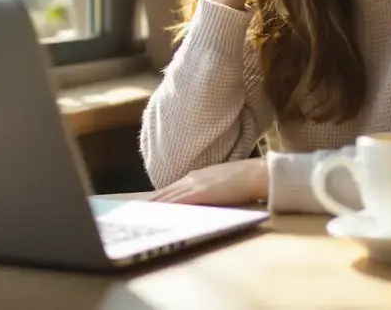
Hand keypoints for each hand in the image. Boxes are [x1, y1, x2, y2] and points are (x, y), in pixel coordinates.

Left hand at [148, 158, 268, 205]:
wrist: (255, 174)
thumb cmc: (242, 179)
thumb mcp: (219, 184)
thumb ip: (206, 190)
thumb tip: (197, 200)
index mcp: (195, 177)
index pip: (170, 189)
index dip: (157, 199)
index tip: (144, 207)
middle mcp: (190, 179)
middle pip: (164, 193)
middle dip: (150, 204)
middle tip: (135, 214)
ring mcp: (194, 185)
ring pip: (167, 197)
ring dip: (154, 208)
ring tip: (140, 216)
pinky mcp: (200, 193)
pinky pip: (178, 202)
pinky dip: (166, 208)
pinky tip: (158, 215)